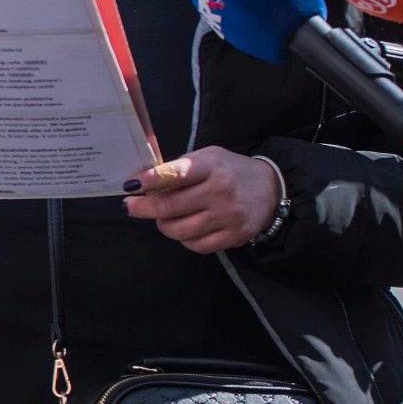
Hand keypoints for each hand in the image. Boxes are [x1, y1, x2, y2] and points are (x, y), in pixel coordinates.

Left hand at [123, 150, 282, 253]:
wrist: (271, 188)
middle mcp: (222, 191)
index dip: (150, 180)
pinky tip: (186, 228)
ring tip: (165, 216)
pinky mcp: (235, 236)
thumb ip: (177, 168)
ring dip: (163, 225)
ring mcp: (229, 216)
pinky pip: (195, 245)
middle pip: (169, 207)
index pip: (176, 174)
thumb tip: (141, 183)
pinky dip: (183, 238)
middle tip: (131, 206)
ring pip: (178, 230)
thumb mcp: (207, 158)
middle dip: (142, 208)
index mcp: (211, 166)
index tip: (131, 186)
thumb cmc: (229, 171)